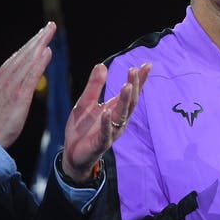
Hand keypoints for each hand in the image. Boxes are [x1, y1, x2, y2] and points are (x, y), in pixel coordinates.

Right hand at [0, 23, 55, 147]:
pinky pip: (30, 75)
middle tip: (51, 25)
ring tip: (50, 32)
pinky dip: (38, 62)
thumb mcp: (2, 96)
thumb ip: (12, 83)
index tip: (43, 32)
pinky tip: (47, 52)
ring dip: (39, 44)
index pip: (19, 56)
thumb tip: (23, 71)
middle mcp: (5, 77)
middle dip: (37, 38)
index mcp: (1, 77)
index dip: (32, 43)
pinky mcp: (18, 96)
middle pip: (24, 53)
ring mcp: (11, 86)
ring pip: (27, 60)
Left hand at [61, 62, 150, 182]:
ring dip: (125, 101)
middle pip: (130, 101)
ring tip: (126, 86)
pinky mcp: (101, 143)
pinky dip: (106, 122)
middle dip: (134, 86)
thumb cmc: (82, 128)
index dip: (140, 79)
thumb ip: (94, 86)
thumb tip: (102, 65)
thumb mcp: (85, 102)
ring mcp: (112, 131)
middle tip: (134, 70)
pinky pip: (105, 132)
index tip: (147, 65)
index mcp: (115, 108)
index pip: (131, 92)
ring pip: (122, 115)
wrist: (72, 154)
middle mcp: (118, 119)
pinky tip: (107, 111)